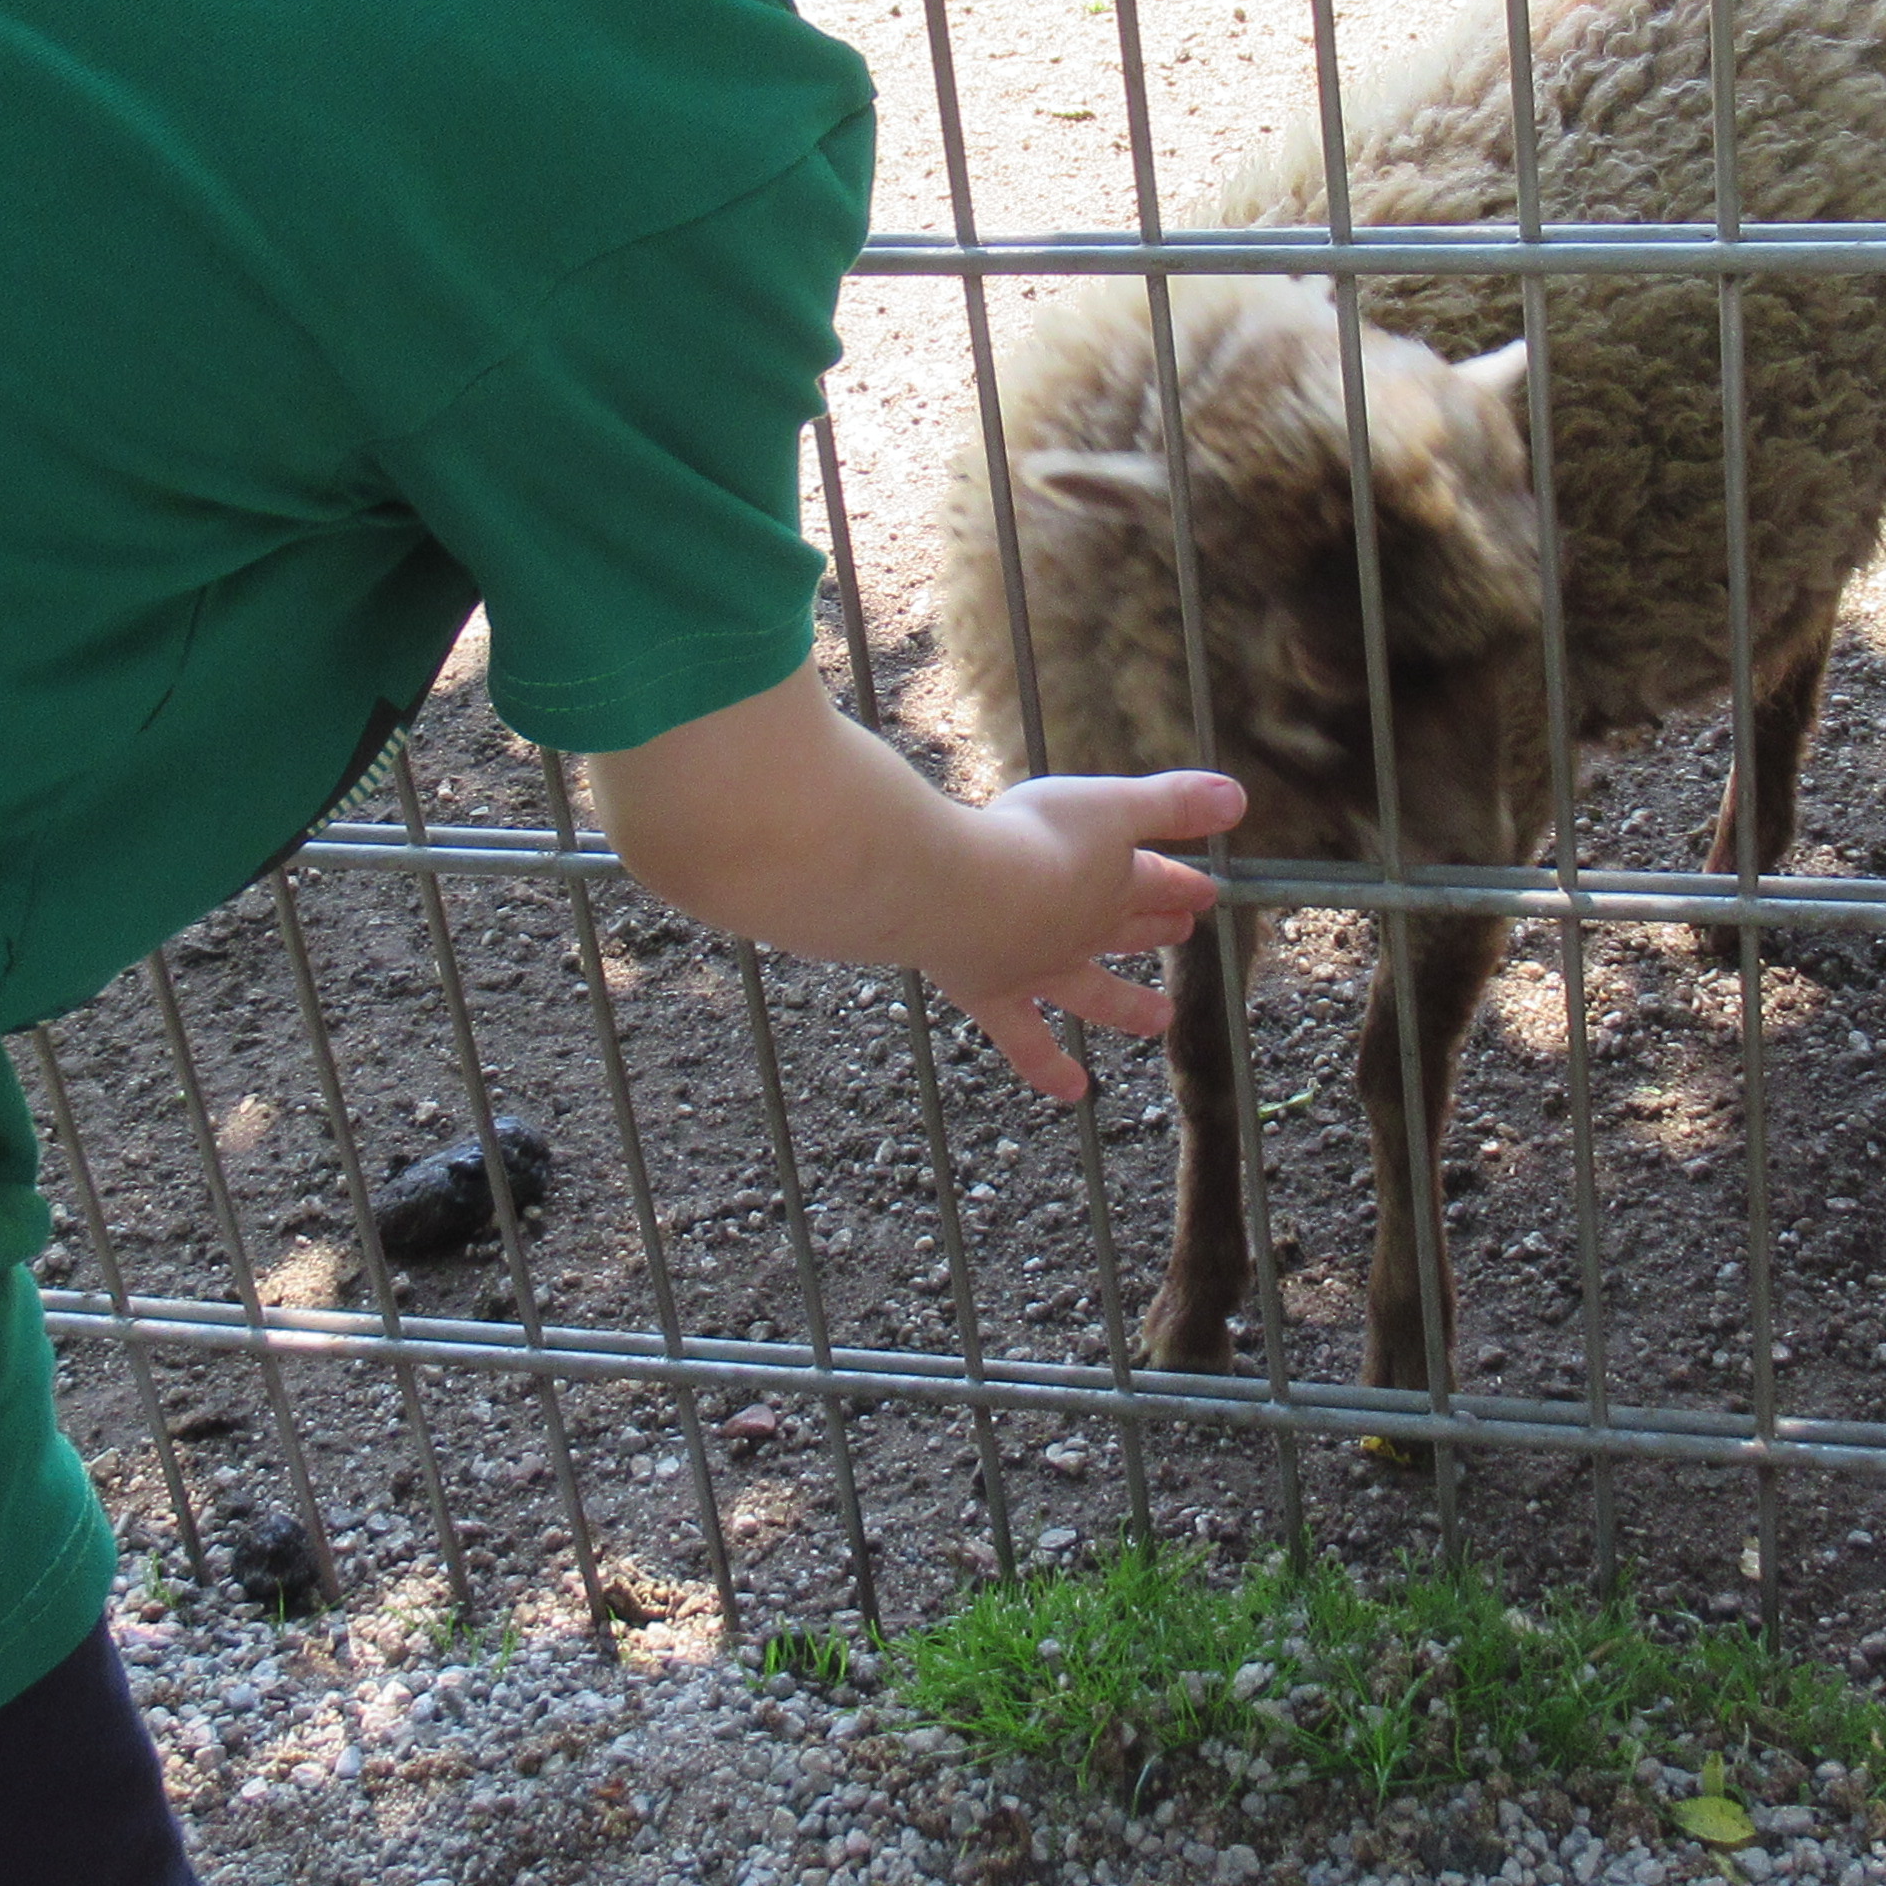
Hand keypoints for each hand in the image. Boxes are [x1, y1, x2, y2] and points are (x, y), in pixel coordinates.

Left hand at [589, 667, 1238, 1099]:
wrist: (880, 880)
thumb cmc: (818, 895)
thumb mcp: (766, 881)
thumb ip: (708, 848)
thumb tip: (655, 849)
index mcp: (961, 968)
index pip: (1006, 1015)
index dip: (1035, 1045)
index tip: (1064, 1083)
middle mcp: (1013, 945)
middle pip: (1079, 977)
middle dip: (1120, 995)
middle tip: (1152, 1019)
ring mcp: (1055, 899)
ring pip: (1125, 907)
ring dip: (1164, 903)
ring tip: (1203, 919)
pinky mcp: (1080, 842)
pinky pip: (1143, 818)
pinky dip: (1179, 805)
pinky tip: (1230, 802)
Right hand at [932, 767, 1245, 1097]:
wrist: (965, 892)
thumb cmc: (1033, 838)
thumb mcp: (1110, 802)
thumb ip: (1173, 801)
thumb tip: (1240, 799)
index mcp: (1110, 884)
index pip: (1156, 882)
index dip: (1182, 884)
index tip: (1205, 892)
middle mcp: (1083, 933)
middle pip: (1128, 931)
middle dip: (1157, 929)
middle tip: (1182, 932)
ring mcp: (1041, 971)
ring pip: (1095, 993)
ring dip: (1129, 1005)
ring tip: (1159, 1020)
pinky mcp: (994, 996)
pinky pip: (1028, 1043)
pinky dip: (1050, 1068)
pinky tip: (1073, 1091)